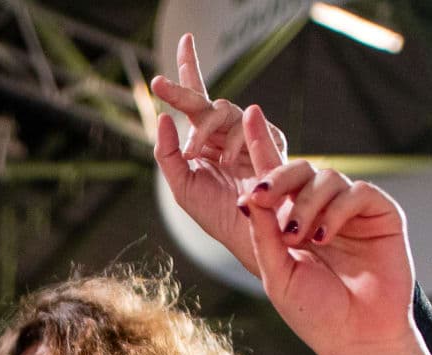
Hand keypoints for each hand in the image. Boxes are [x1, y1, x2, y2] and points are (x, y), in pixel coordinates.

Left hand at [150, 32, 288, 275]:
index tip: (184, 39)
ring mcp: (249, 135)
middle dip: (182, 91)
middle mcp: (227, 132)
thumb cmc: (221, 216)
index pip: (196, 100)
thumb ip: (166, 155)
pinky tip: (227, 162)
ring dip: (204, 129)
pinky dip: (233, 143)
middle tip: (160, 85)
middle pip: (205, 101)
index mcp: (207, 139)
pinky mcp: (271, 143)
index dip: (189, 69)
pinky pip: (247, 129)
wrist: (255, 238)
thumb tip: (161, 118)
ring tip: (195, 153)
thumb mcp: (184, 188)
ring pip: (223, 112)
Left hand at [238, 121, 417, 354]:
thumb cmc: (314, 312)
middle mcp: (322, 210)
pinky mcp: (381, 213)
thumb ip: (262, 234)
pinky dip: (338, 210)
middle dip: (277, 178)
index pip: (275, 177)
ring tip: (301, 237)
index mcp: (293, 221)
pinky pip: (357, 192)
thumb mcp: (277, 272)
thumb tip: (248, 195)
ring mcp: (353, 210)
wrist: (357, 336)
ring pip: (326, 178)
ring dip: (306, 204)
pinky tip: (326, 236)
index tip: (247, 116)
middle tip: (261, 196)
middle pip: (299, 169)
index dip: (261, 145)